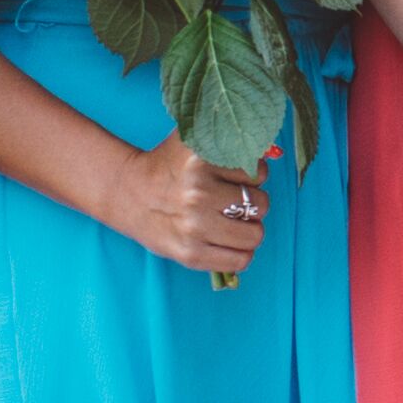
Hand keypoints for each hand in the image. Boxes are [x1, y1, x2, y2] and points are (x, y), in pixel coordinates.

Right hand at [101, 139, 270, 285]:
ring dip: (248, 229)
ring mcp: (194, 226)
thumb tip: (274, 152)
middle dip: (253, 204)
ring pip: (255, 234)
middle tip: (232, 203)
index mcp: (200, 160)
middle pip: (261, 204)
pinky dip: (240, 253)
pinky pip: (240, 260)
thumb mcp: (195, 141)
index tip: (235, 178)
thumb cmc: (169, 166)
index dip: (252, 176)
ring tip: (230, 221)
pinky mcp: (190, 254)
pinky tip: (226, 241)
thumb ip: (232, 142)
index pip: (258, 172)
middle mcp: (198, 192)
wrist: (127, 192)